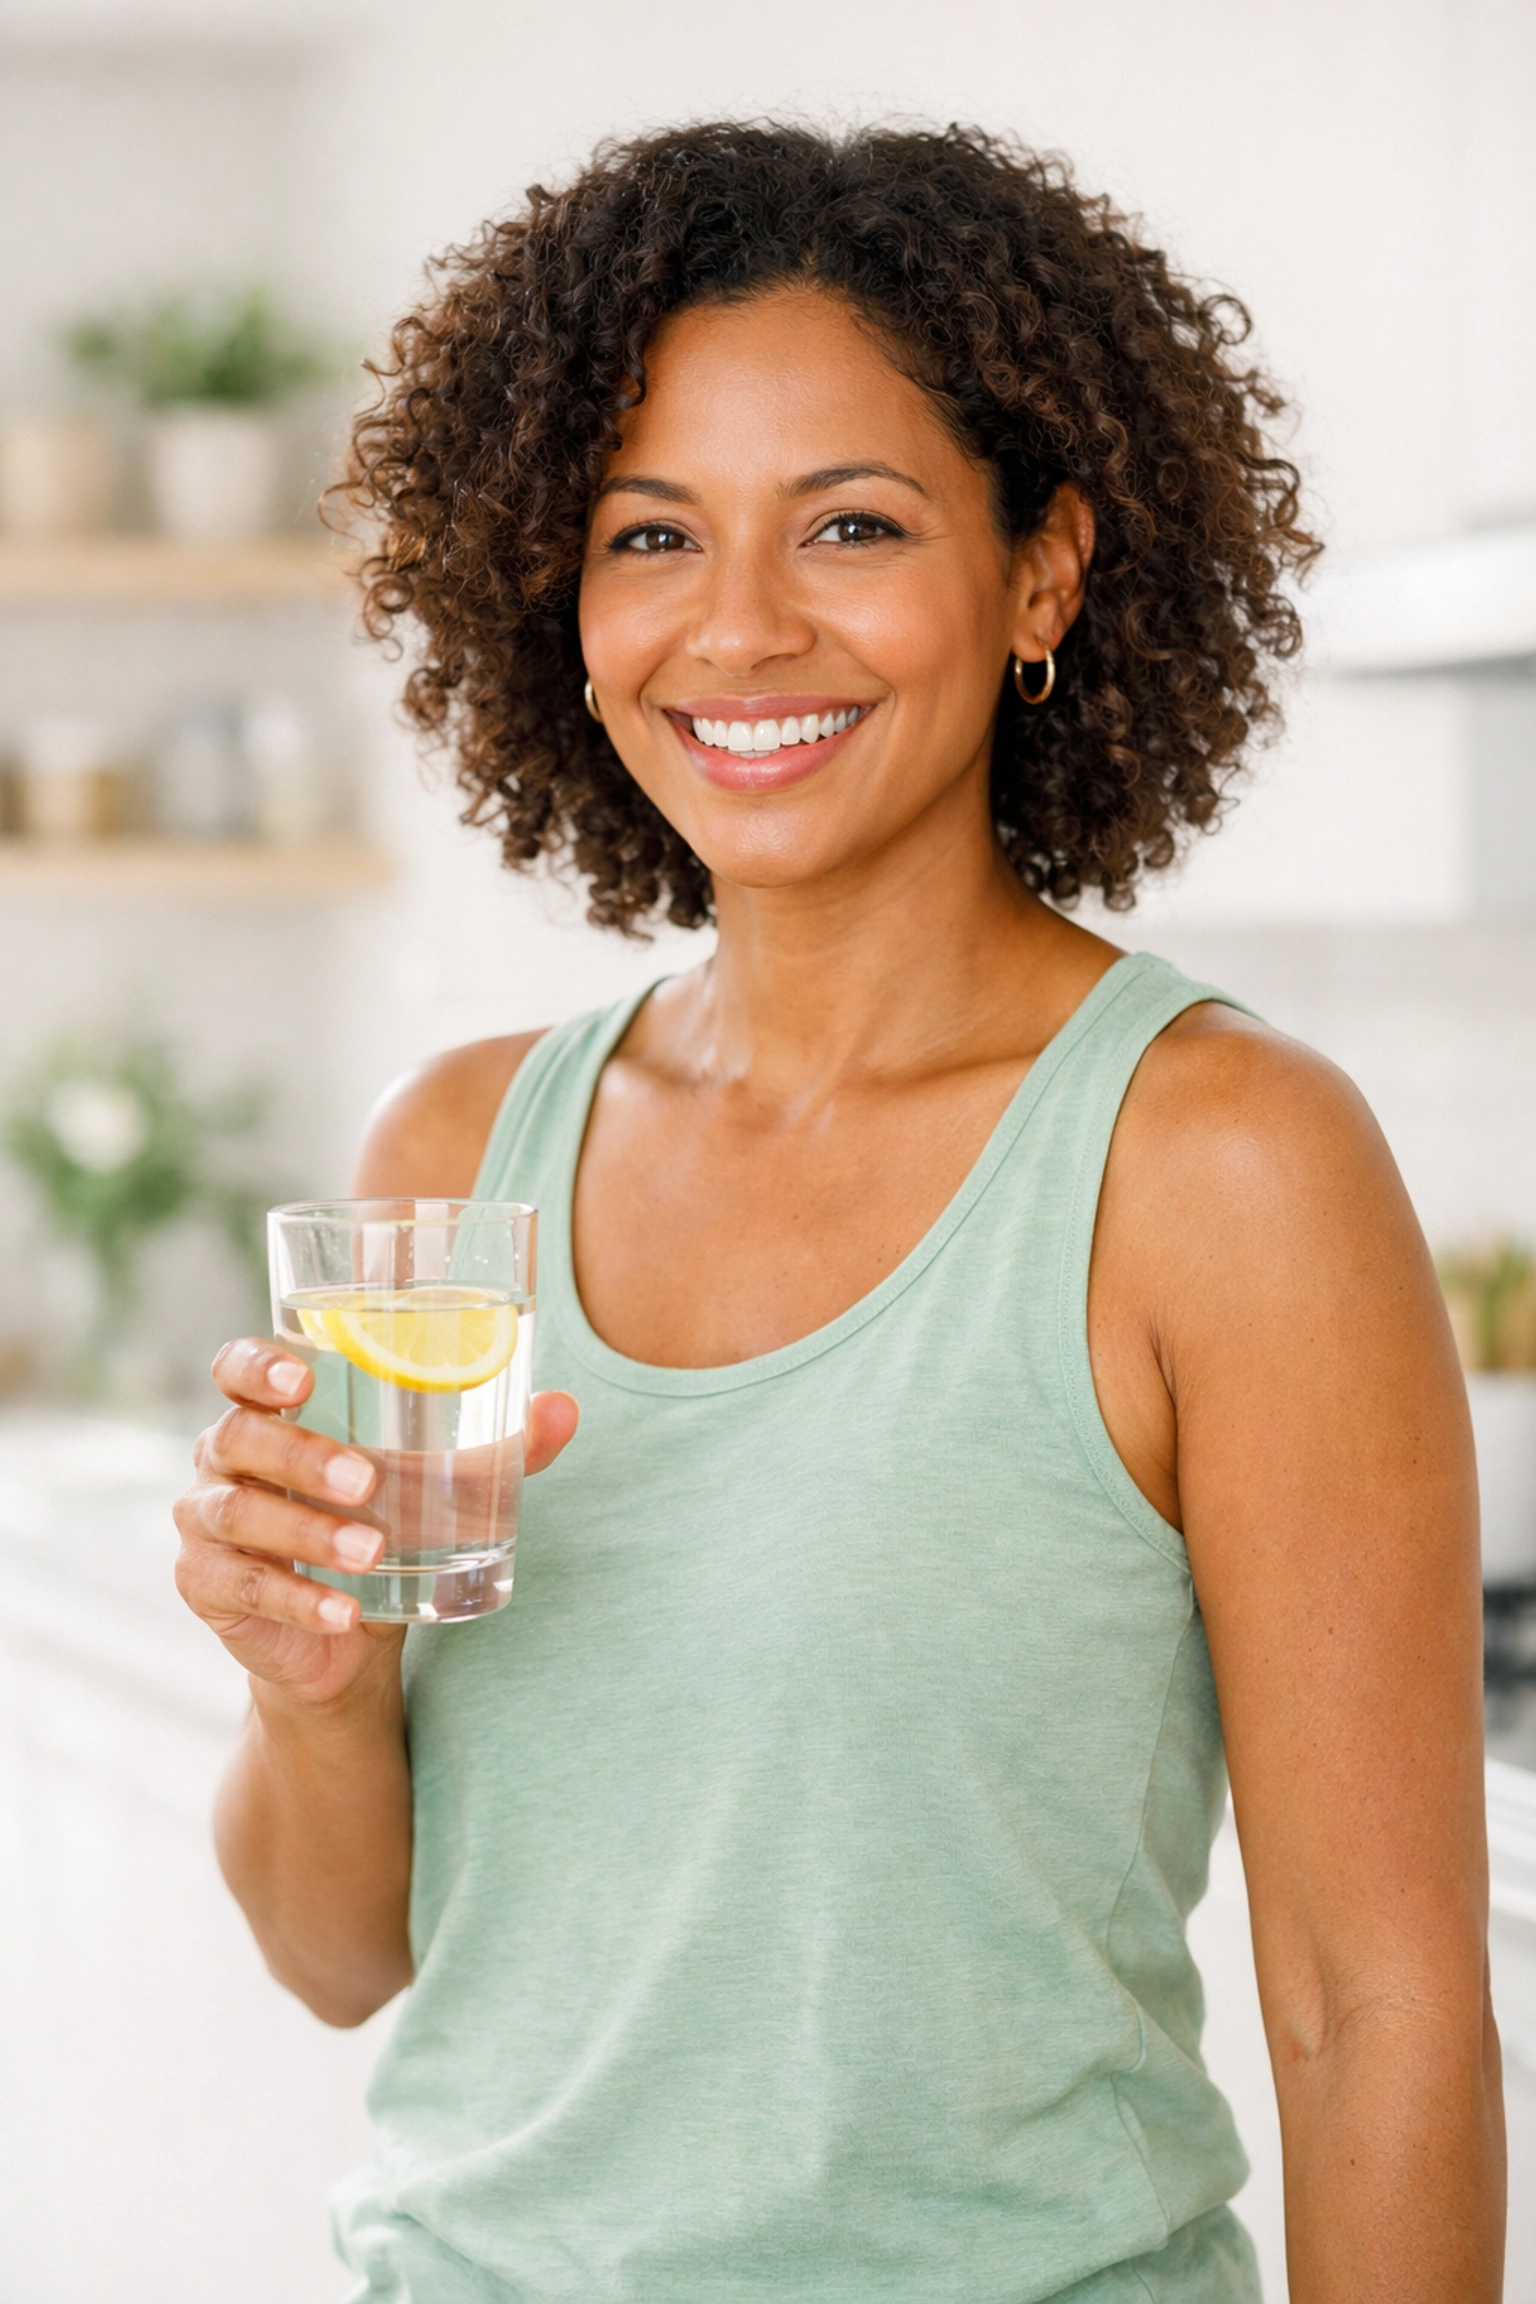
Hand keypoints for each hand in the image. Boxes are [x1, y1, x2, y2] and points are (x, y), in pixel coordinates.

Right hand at [174, 1337, 578, 1710]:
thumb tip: (564, 1408)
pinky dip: (298, 1601)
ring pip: (239, 1514)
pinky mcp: (208, 1586)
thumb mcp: (442, 1486)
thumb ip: (501, 1449)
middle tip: (367, 1481)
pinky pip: (244, 1587)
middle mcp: (225, 1457)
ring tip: (372, 1552)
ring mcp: (206, 1523)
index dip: (256, 1365)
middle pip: (240, 1438)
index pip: (237, 1367)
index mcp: (271, 1411)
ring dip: (308, 1534)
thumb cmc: (387, 1525)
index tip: (301, 1379)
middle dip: (302, 1456)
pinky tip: (344, 1613)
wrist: (347, 1634)